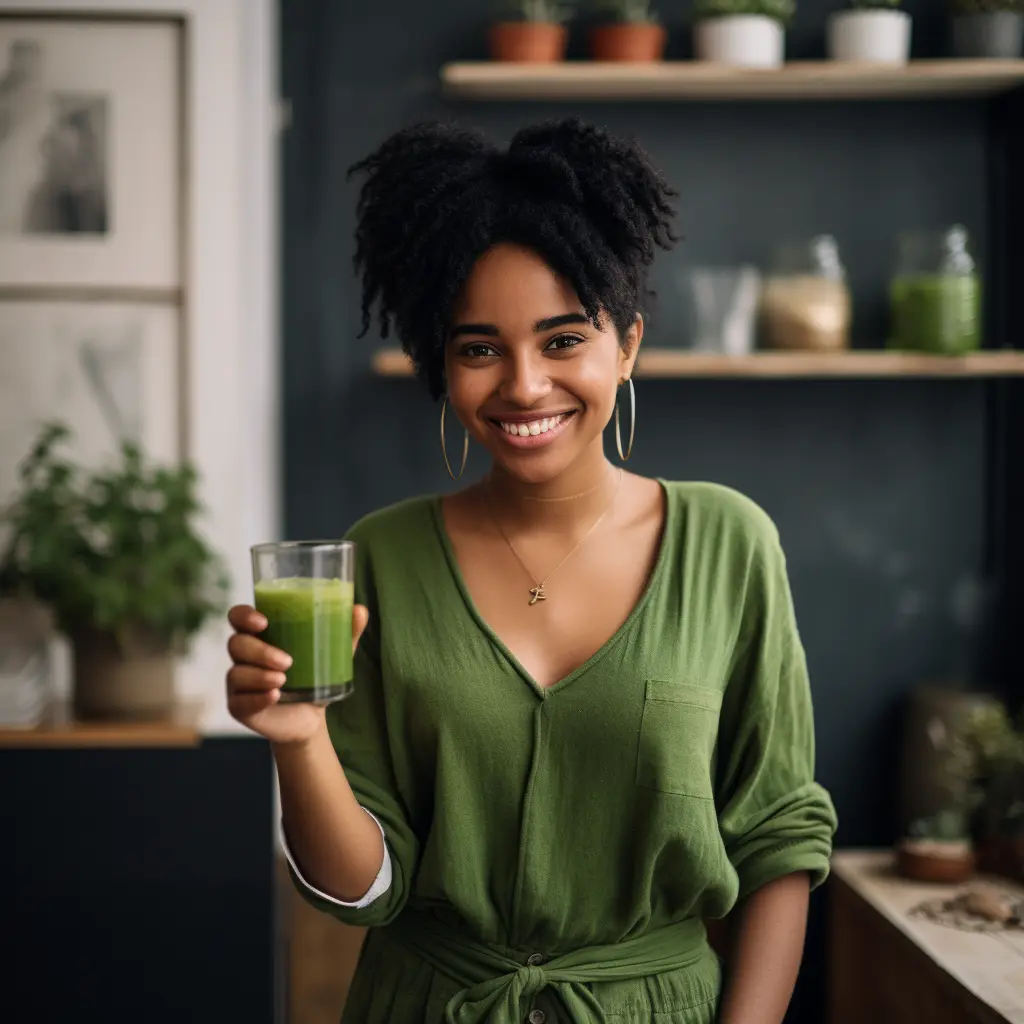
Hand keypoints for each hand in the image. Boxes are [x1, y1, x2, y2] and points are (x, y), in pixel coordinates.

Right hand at [225, 603, 368, 745]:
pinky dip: (257, 698)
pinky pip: (238, 701)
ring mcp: (238, 682)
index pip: (238, 617)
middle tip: (288, 662)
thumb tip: (360, 609)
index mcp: (261, 635)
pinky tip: (274, 697)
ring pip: (236, 673)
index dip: (244, 616)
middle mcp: (244, 656)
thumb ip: (346, 631)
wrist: (310, 717)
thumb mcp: (333, 653)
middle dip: (260, 651)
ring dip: (259, 676)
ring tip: (283, 681)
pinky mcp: (239, 707)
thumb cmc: (315, 676)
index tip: (263, 622)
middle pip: (236, 643)